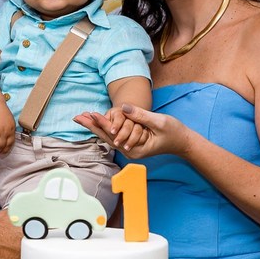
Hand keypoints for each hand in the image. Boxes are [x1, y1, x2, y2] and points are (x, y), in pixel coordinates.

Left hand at [73, 104, 191, 159]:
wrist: (182, 141)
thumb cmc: (173, 132)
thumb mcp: (159, 122)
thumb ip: (140, 115)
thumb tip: (122, 107)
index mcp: (135, 149)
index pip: (114, 135)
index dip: (102, 123)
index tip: (90, 114)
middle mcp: (129, 151)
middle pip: (107, 137)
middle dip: (92, 126)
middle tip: (77, 117)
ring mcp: (129, 147)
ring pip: (109, 135)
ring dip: (95, 126)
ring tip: (81, 118)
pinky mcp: (130, 142)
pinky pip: (114, 134)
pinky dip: (104, 126)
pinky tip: (94, 121)